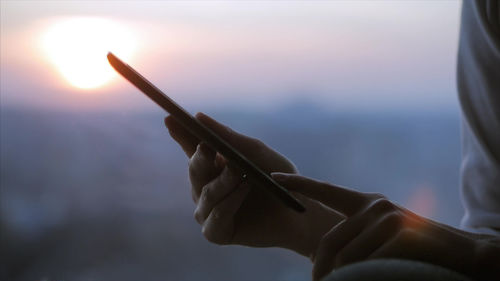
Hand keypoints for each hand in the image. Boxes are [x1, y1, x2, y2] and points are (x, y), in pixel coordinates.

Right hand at [165, 113, 342, 256]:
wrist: (299, 212)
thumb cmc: (279, 179)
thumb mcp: (256, 152)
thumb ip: (229, 137)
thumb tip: (198, 117)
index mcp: (213, 167)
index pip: (191, 148)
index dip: (180, 134)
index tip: (170, 118)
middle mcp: (206, 188)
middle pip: (194, 169)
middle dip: (200, 158)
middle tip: (208, 147)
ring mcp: (209, 211)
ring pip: (205, 193)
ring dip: (223, 182)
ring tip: (242, 174)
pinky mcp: (217, 232)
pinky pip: (215, 216)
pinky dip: (229, 203)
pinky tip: (244, 191)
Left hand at [272, 173, 499, 280]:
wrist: (461, 252)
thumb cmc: (414, 249)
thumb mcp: (381, 238)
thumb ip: (355, 238)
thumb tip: (322, 260)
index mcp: (365, 203)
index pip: (325, 190)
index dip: (298, 184)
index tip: (274, 177)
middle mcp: (372, 204)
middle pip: (329, 239)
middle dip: (319, 265)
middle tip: (316, 280)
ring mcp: (385, 214)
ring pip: (346, 255)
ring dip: (347, 273)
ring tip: (358, 276)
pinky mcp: (397, 228)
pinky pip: (365, 261)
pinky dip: (366, 272)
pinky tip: (380, 271)